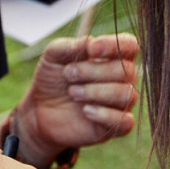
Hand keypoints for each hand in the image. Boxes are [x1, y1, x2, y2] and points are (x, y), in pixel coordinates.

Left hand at [8, 33, 138, 168]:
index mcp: (112, 56)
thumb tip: (90, 42)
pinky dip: (105, 114)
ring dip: (96, 92)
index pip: (130, 45)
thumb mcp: (53, 56)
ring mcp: (120, 103)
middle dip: (94, 71)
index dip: (114, 45)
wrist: (40, 110)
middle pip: (126, 70)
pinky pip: (125, 121)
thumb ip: (69, 46)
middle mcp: (122, 79)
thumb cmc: (52, 79)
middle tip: (68, 74)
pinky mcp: (115, 126)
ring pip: (126, 94)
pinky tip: (85, 111)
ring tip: (72, 92)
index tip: (91, 49)